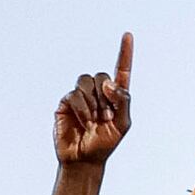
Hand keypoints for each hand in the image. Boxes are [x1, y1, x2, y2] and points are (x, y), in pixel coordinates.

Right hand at [56, 37, 134, 168]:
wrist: (84, 159)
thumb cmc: (105, 143)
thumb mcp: (123, 124)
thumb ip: (123, 100)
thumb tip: (109, 83)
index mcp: (115, 95)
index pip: (121, 70)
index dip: (124, 53)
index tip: (128, 35)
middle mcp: (97, 92)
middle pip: (102, 75)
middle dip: (105, 97)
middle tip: (106, 117)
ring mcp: (81, 96)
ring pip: (87, 81)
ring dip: (93, 102)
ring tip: (94, 120)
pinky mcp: (66, 102)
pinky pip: (75, 94)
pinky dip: (82, 108)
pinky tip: (84, 121)